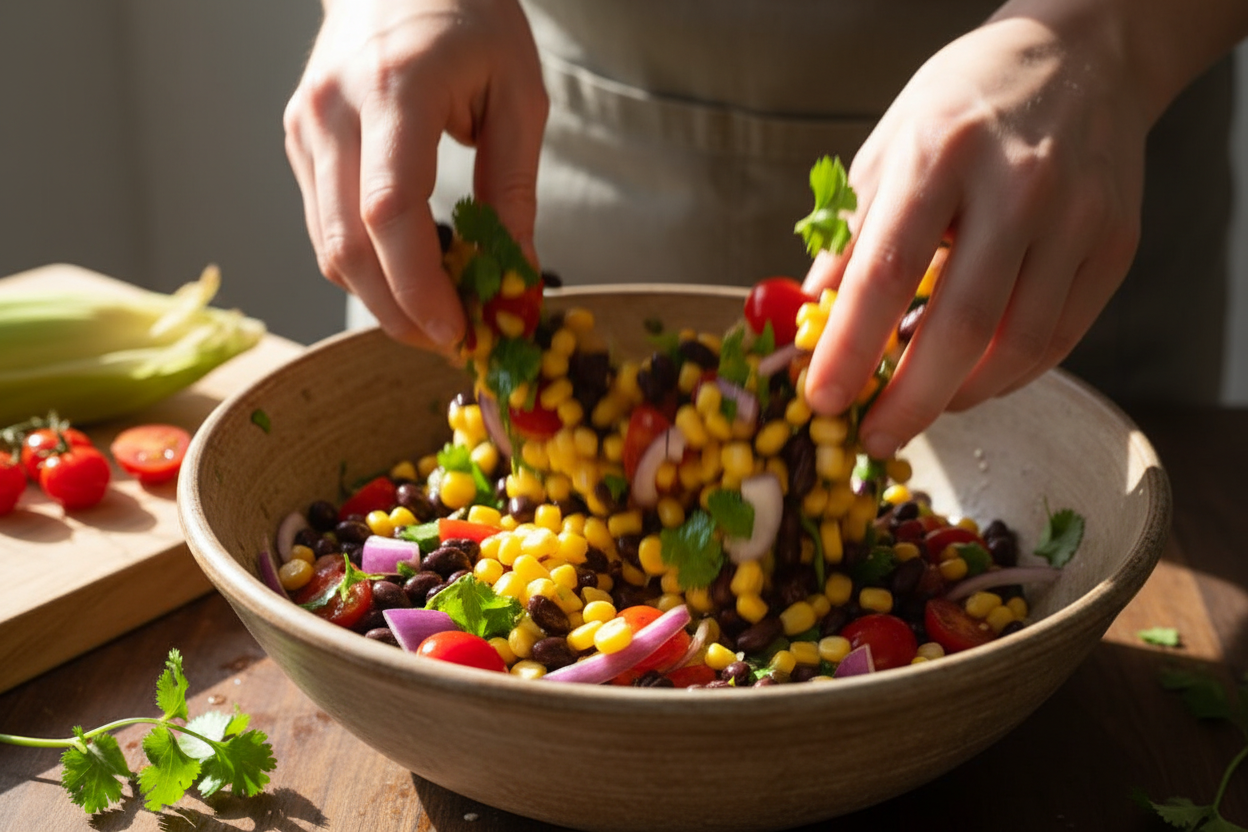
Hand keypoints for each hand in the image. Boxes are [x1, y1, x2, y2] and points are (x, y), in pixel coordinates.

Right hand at [283, 0, 547, 349]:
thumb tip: (515, 275)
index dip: (418, 285)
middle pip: (347, 245)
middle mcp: (333, 111)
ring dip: (382, 299)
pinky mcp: (298, 143)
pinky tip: (411, 277)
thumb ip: (514, 188)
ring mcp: (305, 128)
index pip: (389, 208)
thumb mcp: (519, 94)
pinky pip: (325, 227)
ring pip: (328, 247)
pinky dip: (367, 266)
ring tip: (440, 316)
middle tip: (455, 343)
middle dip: (401, 313)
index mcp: (395, 88)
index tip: (457, 331)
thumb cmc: (470, 18)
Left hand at [801, 8, 1147, 458]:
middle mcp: (1019, 186)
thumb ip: (850, 239)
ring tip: (921, 406)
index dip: (851, 348)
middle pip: (962, 324)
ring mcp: (1079, 217)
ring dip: (960, 395)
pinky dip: (1008, 375)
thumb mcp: (887, 152)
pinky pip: (1060, 338)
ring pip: (1019, 345)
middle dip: (910, 400)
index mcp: (942, 155)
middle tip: (875, 437)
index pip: (887, 272)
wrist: (1080, 57)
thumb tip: (810, 326)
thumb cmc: (963, 108)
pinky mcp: (1116, 244)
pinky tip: (973, 379)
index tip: (823, 400)